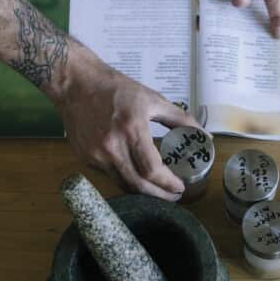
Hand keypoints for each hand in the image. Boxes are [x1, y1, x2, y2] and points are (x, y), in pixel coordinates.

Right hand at [56, 54, 198, 200]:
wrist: (76, 84)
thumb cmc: (116, 89)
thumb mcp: (153, 99)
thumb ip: (180, 119)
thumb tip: (203, 135)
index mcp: (132, 129)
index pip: (152, 170)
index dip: (168, 184)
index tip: (180, 187)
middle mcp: (112, 146)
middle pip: (138, 185)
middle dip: (159, 195)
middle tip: (173, 196)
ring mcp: (96, 155)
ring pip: (123, 184)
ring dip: (143, 191)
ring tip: (158, 190)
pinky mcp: (86, 158)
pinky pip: (110, 175)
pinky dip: (126, 178)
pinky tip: (136, 174)